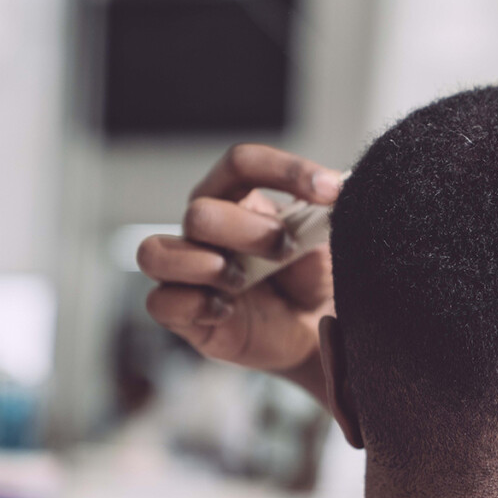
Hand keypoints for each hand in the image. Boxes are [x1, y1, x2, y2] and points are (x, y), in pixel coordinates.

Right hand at [138, 144, 342, 401]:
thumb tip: (342, 186)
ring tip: (240, 281)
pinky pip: (160, 303)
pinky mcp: (184, 315)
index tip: (332, 191)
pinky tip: (227, 310)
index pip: (243, 163)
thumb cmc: (314, 280)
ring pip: (155, 253)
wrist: (318, 334)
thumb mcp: (327, 240)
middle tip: (284, 252)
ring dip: (205, 265)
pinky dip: (195, 305)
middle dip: (250, 232)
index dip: (285, 170)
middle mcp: (206, 230)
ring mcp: (189, 273)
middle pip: (199, 211)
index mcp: (238, 198)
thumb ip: (327, 210)